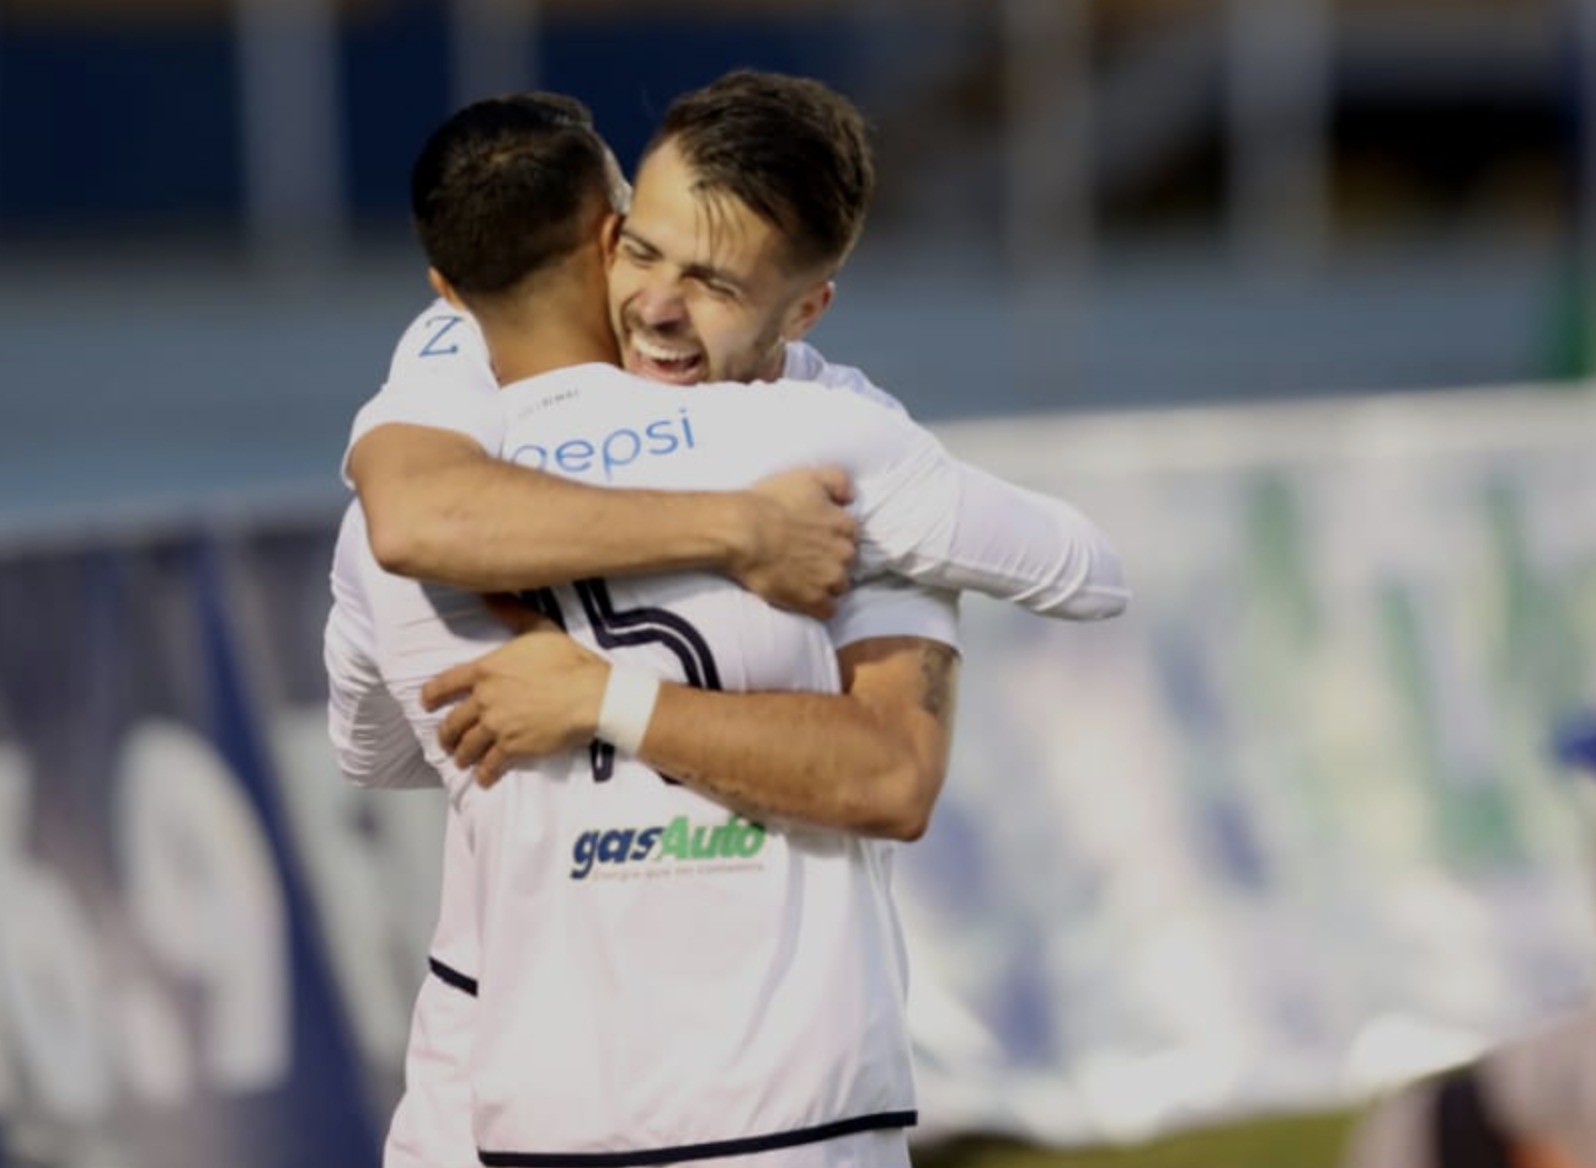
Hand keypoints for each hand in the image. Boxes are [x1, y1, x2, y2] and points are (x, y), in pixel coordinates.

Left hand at [421, 613, 607, 785]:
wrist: (591, 695)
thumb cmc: (569, 661)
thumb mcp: (540, 629)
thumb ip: (512, 614)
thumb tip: (491, 596)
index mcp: (486, 670)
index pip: (445, 684)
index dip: (431, 696)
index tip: (426, 704)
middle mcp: (485, 699)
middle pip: (453, 721)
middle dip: (446, 734)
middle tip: (446, 742)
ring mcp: (497, 726)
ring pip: (467, 746)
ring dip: (462, 756)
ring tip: (462, 761)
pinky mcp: (513, 748)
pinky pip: (490, 765)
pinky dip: (485, 775)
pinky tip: (484, 780)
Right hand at [732, 466, 857, 619]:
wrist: (743, 531)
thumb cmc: (771, 502)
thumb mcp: (808, 477)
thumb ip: (838, 481)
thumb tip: (850, 497)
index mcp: (844, 525)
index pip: (851, 536)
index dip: (833, 537)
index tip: (817, 538)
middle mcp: (844, 553)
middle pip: (848, 562)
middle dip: (832, 561)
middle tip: (807, 558)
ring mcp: (829, 579)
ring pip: (840, 587)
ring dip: (827, 584)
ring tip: (804, 579)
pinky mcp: (813, 600)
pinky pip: (828, 610)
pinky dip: (819, 607)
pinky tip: (803, 597)